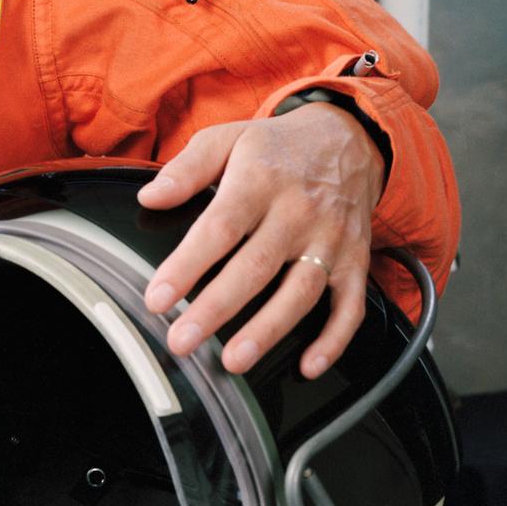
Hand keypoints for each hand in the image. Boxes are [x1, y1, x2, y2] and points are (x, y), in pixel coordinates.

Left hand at [136, 105, 385, 379]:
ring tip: (234, 360)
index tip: (158, 298)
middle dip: (217, 309)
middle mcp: (298, 213)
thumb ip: (186, 168)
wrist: (348, 138)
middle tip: (183, 341)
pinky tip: (308, 366)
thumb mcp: (226, 138)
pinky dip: (333, 340)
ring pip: (300, 292)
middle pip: (255, 267)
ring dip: (268, 331)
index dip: (187, 266)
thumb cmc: (277, 147)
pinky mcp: (355, 260)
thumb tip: (151, 198)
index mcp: (260, 181)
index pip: (219, 228)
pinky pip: (350, 306)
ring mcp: (330, 240)